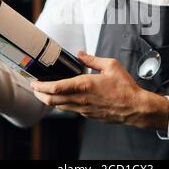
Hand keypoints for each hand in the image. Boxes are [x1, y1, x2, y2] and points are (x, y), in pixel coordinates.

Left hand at [31, 51, 168, 130]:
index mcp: (84, 84)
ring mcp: (83, 109)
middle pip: (52, 100)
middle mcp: (81, 98)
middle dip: (39, 94)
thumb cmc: (124, 87)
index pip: (55, 87)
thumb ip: (93, 59)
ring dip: (49, 100)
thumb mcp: (111, 65)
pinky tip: (64, 98)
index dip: (40, 86)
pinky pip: (71, 109)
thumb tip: (81, 54)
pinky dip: (63, 104)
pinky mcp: (88, 115)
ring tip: (45, 93)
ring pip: (59, 106)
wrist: (134, 107)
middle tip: (35, 88)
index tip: (34, 82)